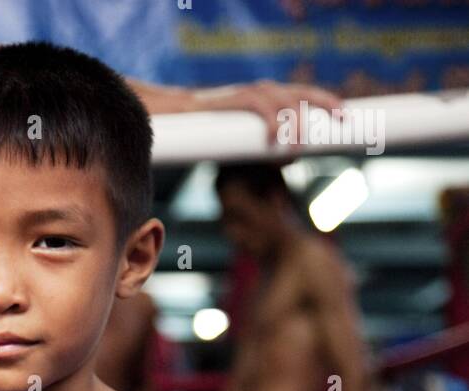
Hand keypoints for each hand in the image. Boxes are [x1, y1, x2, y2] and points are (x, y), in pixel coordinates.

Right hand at [184, 79, 341, 142]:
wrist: (187, 118)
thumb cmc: (220, 133)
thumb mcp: (252, 141)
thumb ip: (272, 148)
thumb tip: (293, 156)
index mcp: (274, 98)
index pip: (307, 95)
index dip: (328, 102)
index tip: (346, 116)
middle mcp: (267, 91)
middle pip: (304, 93)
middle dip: (325, 104)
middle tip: (340, 120)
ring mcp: (253, 92)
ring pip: (285, 101)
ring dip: (296, 124)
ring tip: (296, 148)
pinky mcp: (237, 98)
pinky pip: (261, 106)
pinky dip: (271, 122)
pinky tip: (274, 138)